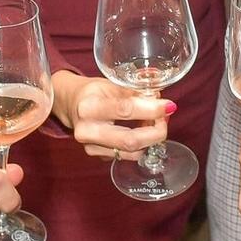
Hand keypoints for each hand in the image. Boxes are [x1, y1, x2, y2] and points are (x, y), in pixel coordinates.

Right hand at [50, 70, 170, 159]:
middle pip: (130, 140)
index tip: (169, 106)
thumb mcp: (111, 84)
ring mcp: (91, 147)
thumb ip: (136, 93)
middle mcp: (87, 130)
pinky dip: (141, 145)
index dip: (151, 110)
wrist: (71, 104)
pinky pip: (127, 155)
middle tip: (166, 119)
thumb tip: (161, 101)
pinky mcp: (97, 157)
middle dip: (155, 132)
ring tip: (154, 123)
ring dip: (150, 139)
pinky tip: (142, 131)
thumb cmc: (93, 92)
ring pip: (132, 152)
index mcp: (89, 106)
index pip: (125, 110)